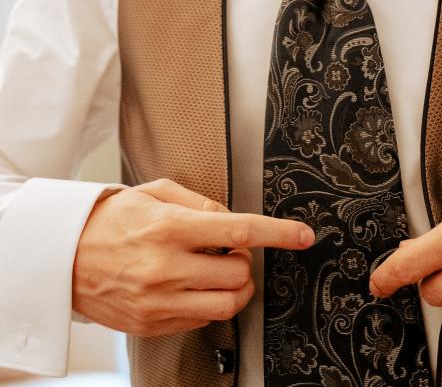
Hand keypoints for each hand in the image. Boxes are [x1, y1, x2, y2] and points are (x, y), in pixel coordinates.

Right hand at [73, 178, 314, 336]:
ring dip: (235, 285)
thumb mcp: (153, 193)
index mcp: (170, 228)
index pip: (239, 231)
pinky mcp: (154, 324)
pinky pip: (203, 319)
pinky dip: (209, 302)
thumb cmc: (110, 220)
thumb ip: (198, 202)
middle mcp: (167, 267)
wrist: (64, 258)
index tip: (302, 235)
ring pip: (228, 302)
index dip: (278, 233)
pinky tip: (192, 285)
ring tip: (217, 271)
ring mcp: (161, 301)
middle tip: (228, 250)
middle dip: (244, 261)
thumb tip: (230, 216)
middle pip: (239, 272)